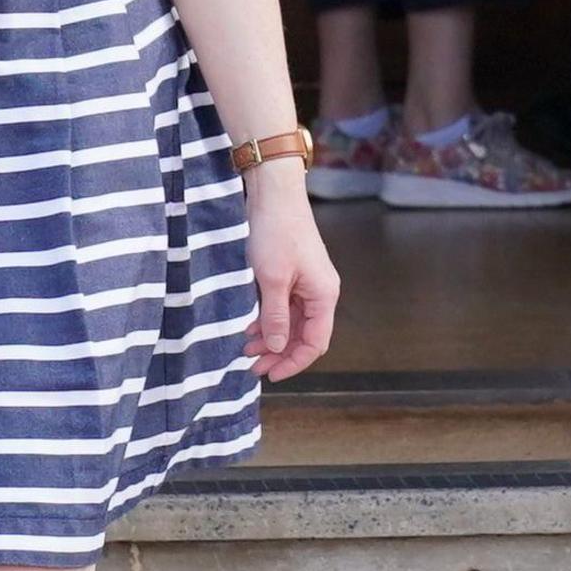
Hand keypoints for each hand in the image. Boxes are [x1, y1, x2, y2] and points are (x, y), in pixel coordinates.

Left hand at [241, 166, 339, 381]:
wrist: (274, 196)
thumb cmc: (276, 233)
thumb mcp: (272, 280)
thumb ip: (276, 317)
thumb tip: (277, 347)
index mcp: (323, 296)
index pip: (315, 343)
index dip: (294, 362)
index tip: (269, 374)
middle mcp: (320, 293)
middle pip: (305, 336)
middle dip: (280, 354)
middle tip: (253, 367)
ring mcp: (307, 284)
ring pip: (293, 323)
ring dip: (272, 338)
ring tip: (247, 349)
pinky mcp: (294, 276)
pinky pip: (285, 308)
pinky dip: (269, 320)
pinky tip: (251, 328)